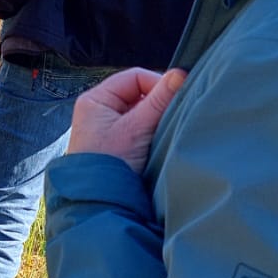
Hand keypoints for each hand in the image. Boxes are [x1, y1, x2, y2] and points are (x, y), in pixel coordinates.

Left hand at [67, 67, 187, 174]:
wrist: (99, 202)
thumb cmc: (110, 163)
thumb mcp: (137, 128)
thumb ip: (160, 100)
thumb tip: (181, 74)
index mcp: (96, 100)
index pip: (135, 77)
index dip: (158, 84)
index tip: (176, 99)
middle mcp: (100, 111)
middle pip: (140, 94)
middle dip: (159, 104)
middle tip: (173, 117)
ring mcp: (109, 129)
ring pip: (143, 113)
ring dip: (157, 120)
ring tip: (166, 132)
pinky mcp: (119, 146)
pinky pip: (141, 130)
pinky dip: (153, 133)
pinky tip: (161, 142)